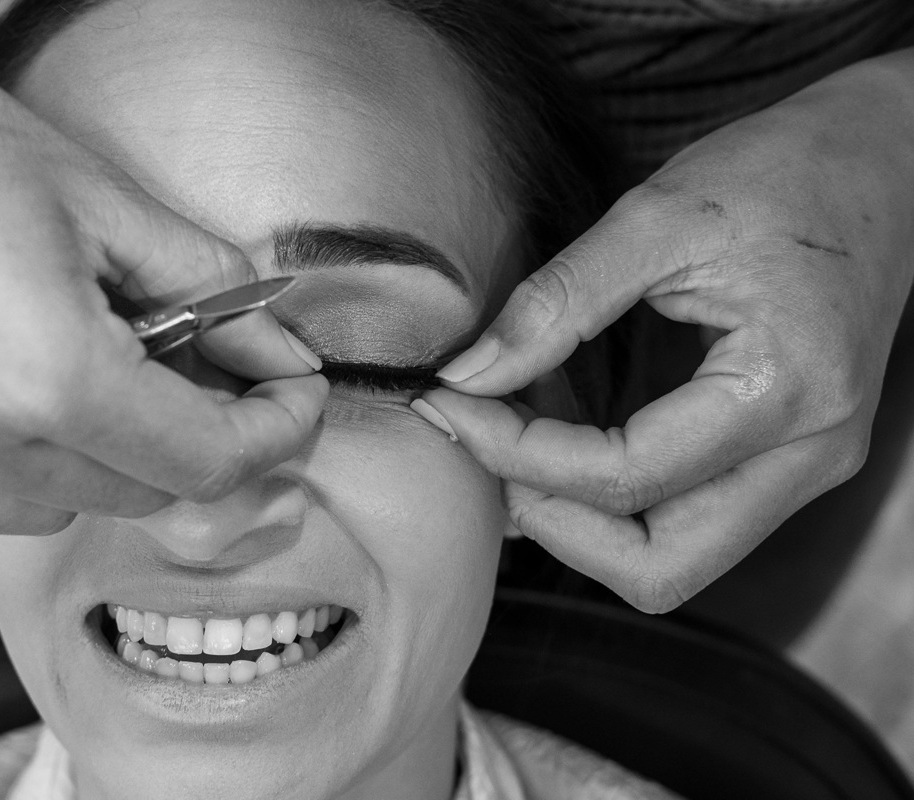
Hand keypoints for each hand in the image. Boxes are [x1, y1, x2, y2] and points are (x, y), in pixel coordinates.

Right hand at [0, 0, 326, 533]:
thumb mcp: (96, 196)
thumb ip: (206, 289)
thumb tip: (272, 355)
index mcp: (41, 374)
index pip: (205, 463)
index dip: (271, 433)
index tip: (292, 400)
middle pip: (136, 494)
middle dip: (185, 434)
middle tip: (190, 362)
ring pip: (52, 506)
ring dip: (90, 450)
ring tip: (60, 353)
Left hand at [417, 49, 913, 611]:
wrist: (881, 164)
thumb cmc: (782, 175)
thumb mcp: (657, 216)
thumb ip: (557, 301)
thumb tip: (468, 374)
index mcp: (787, 391)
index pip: (625, 477)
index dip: (517, 453)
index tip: (447, 404)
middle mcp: (809, 454)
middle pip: (659, 567)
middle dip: (550, 522)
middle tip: (480, 446)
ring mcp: (802, 467)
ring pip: (671, 559)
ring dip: (575, 519)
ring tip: (511, 438)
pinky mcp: (781, 460)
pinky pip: (682, 518)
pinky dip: (607, 498)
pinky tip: (556, 433)